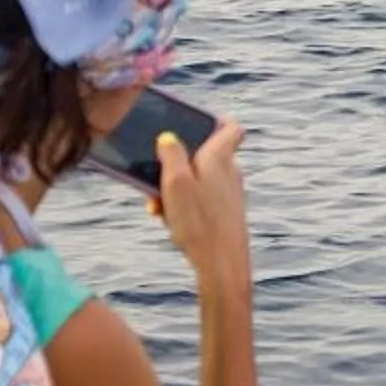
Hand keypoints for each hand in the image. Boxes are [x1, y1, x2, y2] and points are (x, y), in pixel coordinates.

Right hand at [151, 120, 251, 292]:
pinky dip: (183, 205)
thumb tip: (168, 137)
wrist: (222, 265)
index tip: (195, 120)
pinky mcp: (226, 214)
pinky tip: (170, 221)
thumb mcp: (175, 182)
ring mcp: (229, 195)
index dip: (214, 120)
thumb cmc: (199, 223)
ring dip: (174, 189)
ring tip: (157, 206)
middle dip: (175, 164)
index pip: (230, 128)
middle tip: (154, 177)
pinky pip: (200, 201)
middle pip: (202, 156)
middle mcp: (230, 173)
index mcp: (220, 158)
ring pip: (198, 181)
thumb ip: (171, 155)